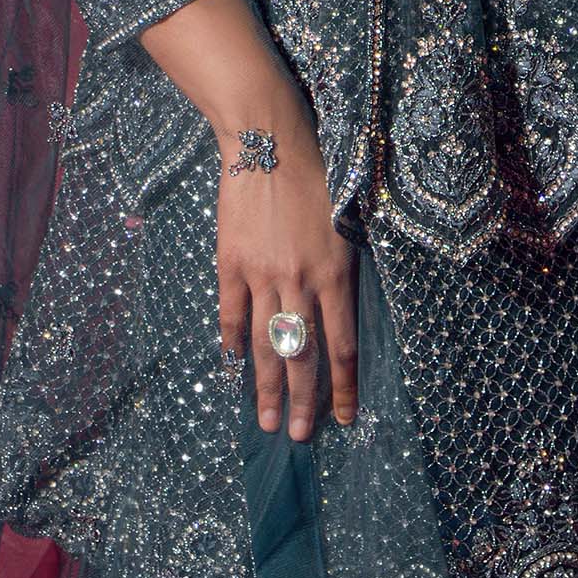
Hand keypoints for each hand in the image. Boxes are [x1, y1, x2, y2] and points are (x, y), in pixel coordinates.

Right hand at [213, 77, 358, 440]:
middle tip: (299, 438)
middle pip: (302, 356)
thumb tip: (341, 319)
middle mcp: (300, 281)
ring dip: (267, 388)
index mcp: (336, 273)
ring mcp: (262, 275)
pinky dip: (230, 345)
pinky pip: (229, 315)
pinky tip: (232, 370)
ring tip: (268, 422)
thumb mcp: (347, 223)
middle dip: (304, 403)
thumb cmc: (318, 174)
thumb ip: (343, 272)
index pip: (342, 347)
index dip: (342, 388)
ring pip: (265, 345)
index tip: (343, 419)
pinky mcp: (230, 264)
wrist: (269, 140)